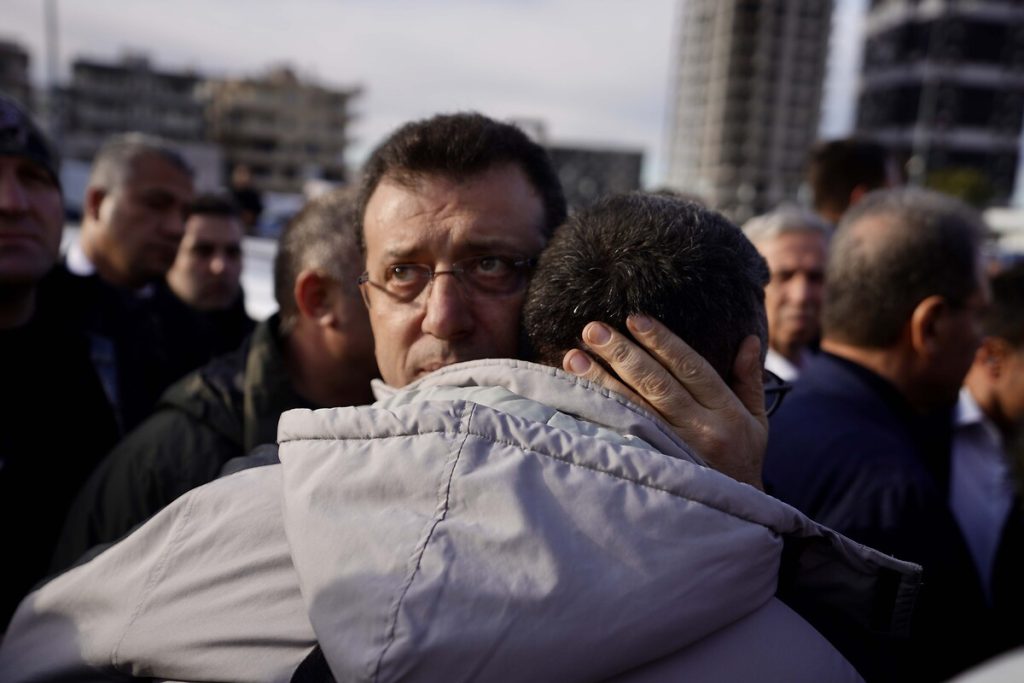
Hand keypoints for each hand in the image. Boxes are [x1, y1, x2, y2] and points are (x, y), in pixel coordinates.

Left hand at [562, 315, 767, 488]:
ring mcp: (676, 453)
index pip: (691, 368)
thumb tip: (747, 339)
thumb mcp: (757, 423)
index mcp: (726, 413)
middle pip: (657, 385)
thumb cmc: (743, 462)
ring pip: (634, 410)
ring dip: (602, 381)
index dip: (662, 342)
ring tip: (574, 357)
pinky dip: (601, 417)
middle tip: (592, 329)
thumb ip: (749, 381)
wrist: (736, 518)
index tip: (634, 319)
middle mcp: (701, 431)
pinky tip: (579, 399)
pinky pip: (624, 439)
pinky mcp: (656, 470)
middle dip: (622, 354)